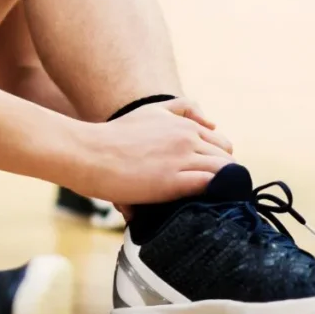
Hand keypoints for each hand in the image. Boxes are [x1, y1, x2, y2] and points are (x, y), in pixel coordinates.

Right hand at [81, 99, 233, 204]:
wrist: (87, 153)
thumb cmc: (114, 136)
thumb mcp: (151, 111)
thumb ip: (182, 109)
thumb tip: (211, 122)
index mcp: (184, 124)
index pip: (222, 144)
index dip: (218, 163)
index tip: (205, 177)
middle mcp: (187, 137)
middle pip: (227, 159)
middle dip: (222, 177)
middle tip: (203, 193)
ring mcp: (181, 158)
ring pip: (224, 173)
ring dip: (218, 188)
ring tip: (202, 202)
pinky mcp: (173, 181)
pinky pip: (210, 186)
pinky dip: (210, 196)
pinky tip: (197, 204)